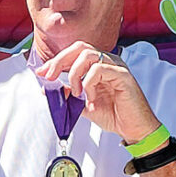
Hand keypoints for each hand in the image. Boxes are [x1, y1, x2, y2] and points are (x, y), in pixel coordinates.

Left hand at [33, 42, 159, 141]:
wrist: (133, 129)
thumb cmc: (114, 115)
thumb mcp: (83, 105)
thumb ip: (68, 95)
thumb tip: (49, 88)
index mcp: (98, 65)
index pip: (75, 53)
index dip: (56, 61)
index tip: (42, 73)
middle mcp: (108, 62)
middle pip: (80, 47)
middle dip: (60, 61)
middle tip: (50, 77)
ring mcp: (116, 66)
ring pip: (88, 55)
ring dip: (75, 74)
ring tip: (77, 92)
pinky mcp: (123, 75)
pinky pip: (99, 69)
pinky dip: (89, 83)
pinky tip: (91, 97)